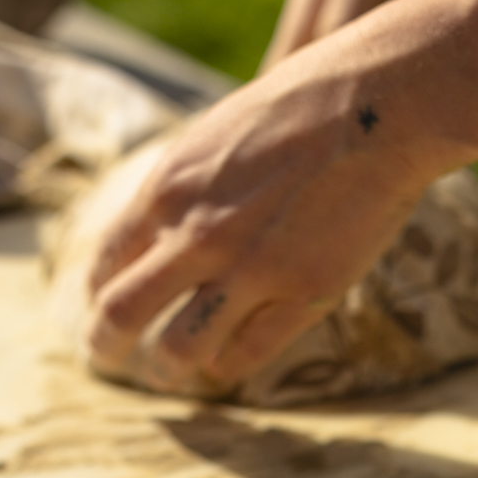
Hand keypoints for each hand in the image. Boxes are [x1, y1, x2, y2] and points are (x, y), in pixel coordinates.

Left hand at [84, 0, 477, 391]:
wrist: (381, 105)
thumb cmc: (305, 105)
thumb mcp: (218, 134)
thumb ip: (186, 188)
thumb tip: (162, 230)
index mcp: (168, 187)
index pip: (107, 258)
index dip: (96, 291)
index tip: (100, 305)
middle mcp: (197, 235)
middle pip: (122, 314)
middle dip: (105, 344)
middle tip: (105, 358)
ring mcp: (249, 271)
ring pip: (180, 349)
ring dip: (166, 367)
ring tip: (169, 373)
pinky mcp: (302, 295)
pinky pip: (244, 354)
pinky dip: (226, 365)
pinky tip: (225, 363)